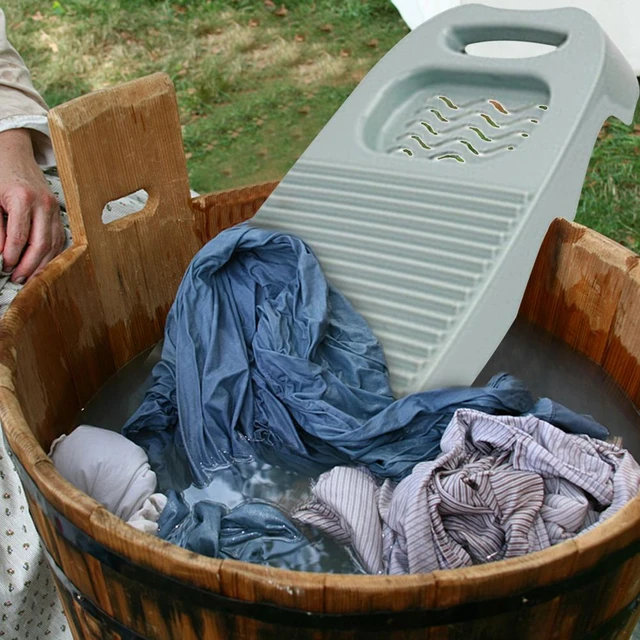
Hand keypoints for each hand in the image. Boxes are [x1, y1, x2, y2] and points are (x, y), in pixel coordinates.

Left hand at [0, 128, 63, 282]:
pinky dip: (51, 255)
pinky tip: (42, 264)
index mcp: (23, 199)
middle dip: (29, 266)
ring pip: (53, 245)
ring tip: (29, 276)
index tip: (4, 267)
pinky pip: (58, 239)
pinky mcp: (58, 213)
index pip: (20, 237)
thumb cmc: (0, 174)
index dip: (12, 257)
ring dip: (42, 264)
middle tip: (16, 277)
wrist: (14, 154)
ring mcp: (54, 209)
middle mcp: (43, 204)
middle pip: (41, 245)